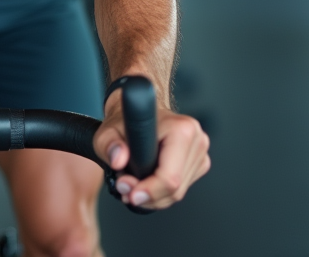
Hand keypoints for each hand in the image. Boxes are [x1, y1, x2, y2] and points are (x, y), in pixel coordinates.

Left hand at [94, 94, 210, 210]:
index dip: (149, 191)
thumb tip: (118, 160)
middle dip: (148, 196)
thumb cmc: (127, 119)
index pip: (170, 177)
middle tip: (125, 188)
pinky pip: (182, 188)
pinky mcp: (199, 161)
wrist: (139, 111)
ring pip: (179, 192)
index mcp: (181, 129)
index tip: (131, 194)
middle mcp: (196, 140)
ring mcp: (200, 152)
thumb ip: (109, 145)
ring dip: (153, 196)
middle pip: (176, 189)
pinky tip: (147, 181)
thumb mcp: (108, 131)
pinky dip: (162, 192)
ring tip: (132, 184)